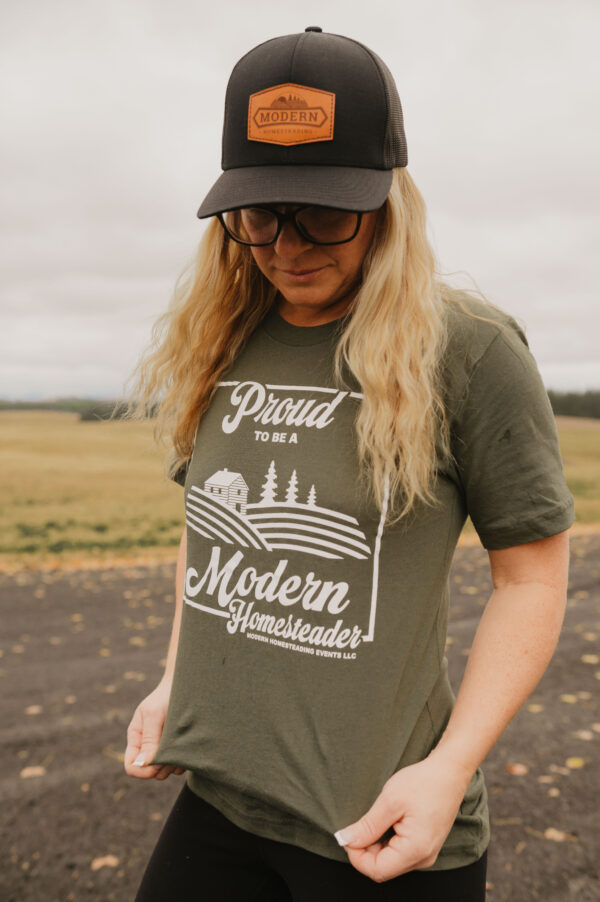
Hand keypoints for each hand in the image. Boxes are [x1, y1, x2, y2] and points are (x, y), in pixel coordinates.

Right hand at [124, 679, 184, 780]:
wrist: (188, 686)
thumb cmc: (167, 695)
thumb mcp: (154, 714)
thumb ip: (149, 738)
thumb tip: (143, 764)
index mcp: (137, 738)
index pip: (131, 767)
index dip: (142, 771)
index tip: (157, 764)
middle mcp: (148, 747)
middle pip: (150, 772)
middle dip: (161, 767)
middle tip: (174, 750)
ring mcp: (164, 749)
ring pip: (165, 772)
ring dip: (174, 764)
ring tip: (182, 745)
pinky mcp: (178, 749)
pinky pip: (178, 767)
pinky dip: (184, 761)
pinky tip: (189, 746)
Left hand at [334, 751, 470, 882]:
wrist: (449, 771)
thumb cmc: (422, 782)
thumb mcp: (389, 801)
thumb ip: (367, 826)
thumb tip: (344, 840)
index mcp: (415, 850)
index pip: (377, 870)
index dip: (356, 856)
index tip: (349, 834)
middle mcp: (423, 858)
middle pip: (383, 868)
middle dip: (365, 850)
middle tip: (361, 823)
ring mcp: (426, 853)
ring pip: (390, 861)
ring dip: (375, 845)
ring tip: (378, 817)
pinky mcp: (425, 846)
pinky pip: (400, 853)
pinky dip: (387, 841)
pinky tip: (388, 821)